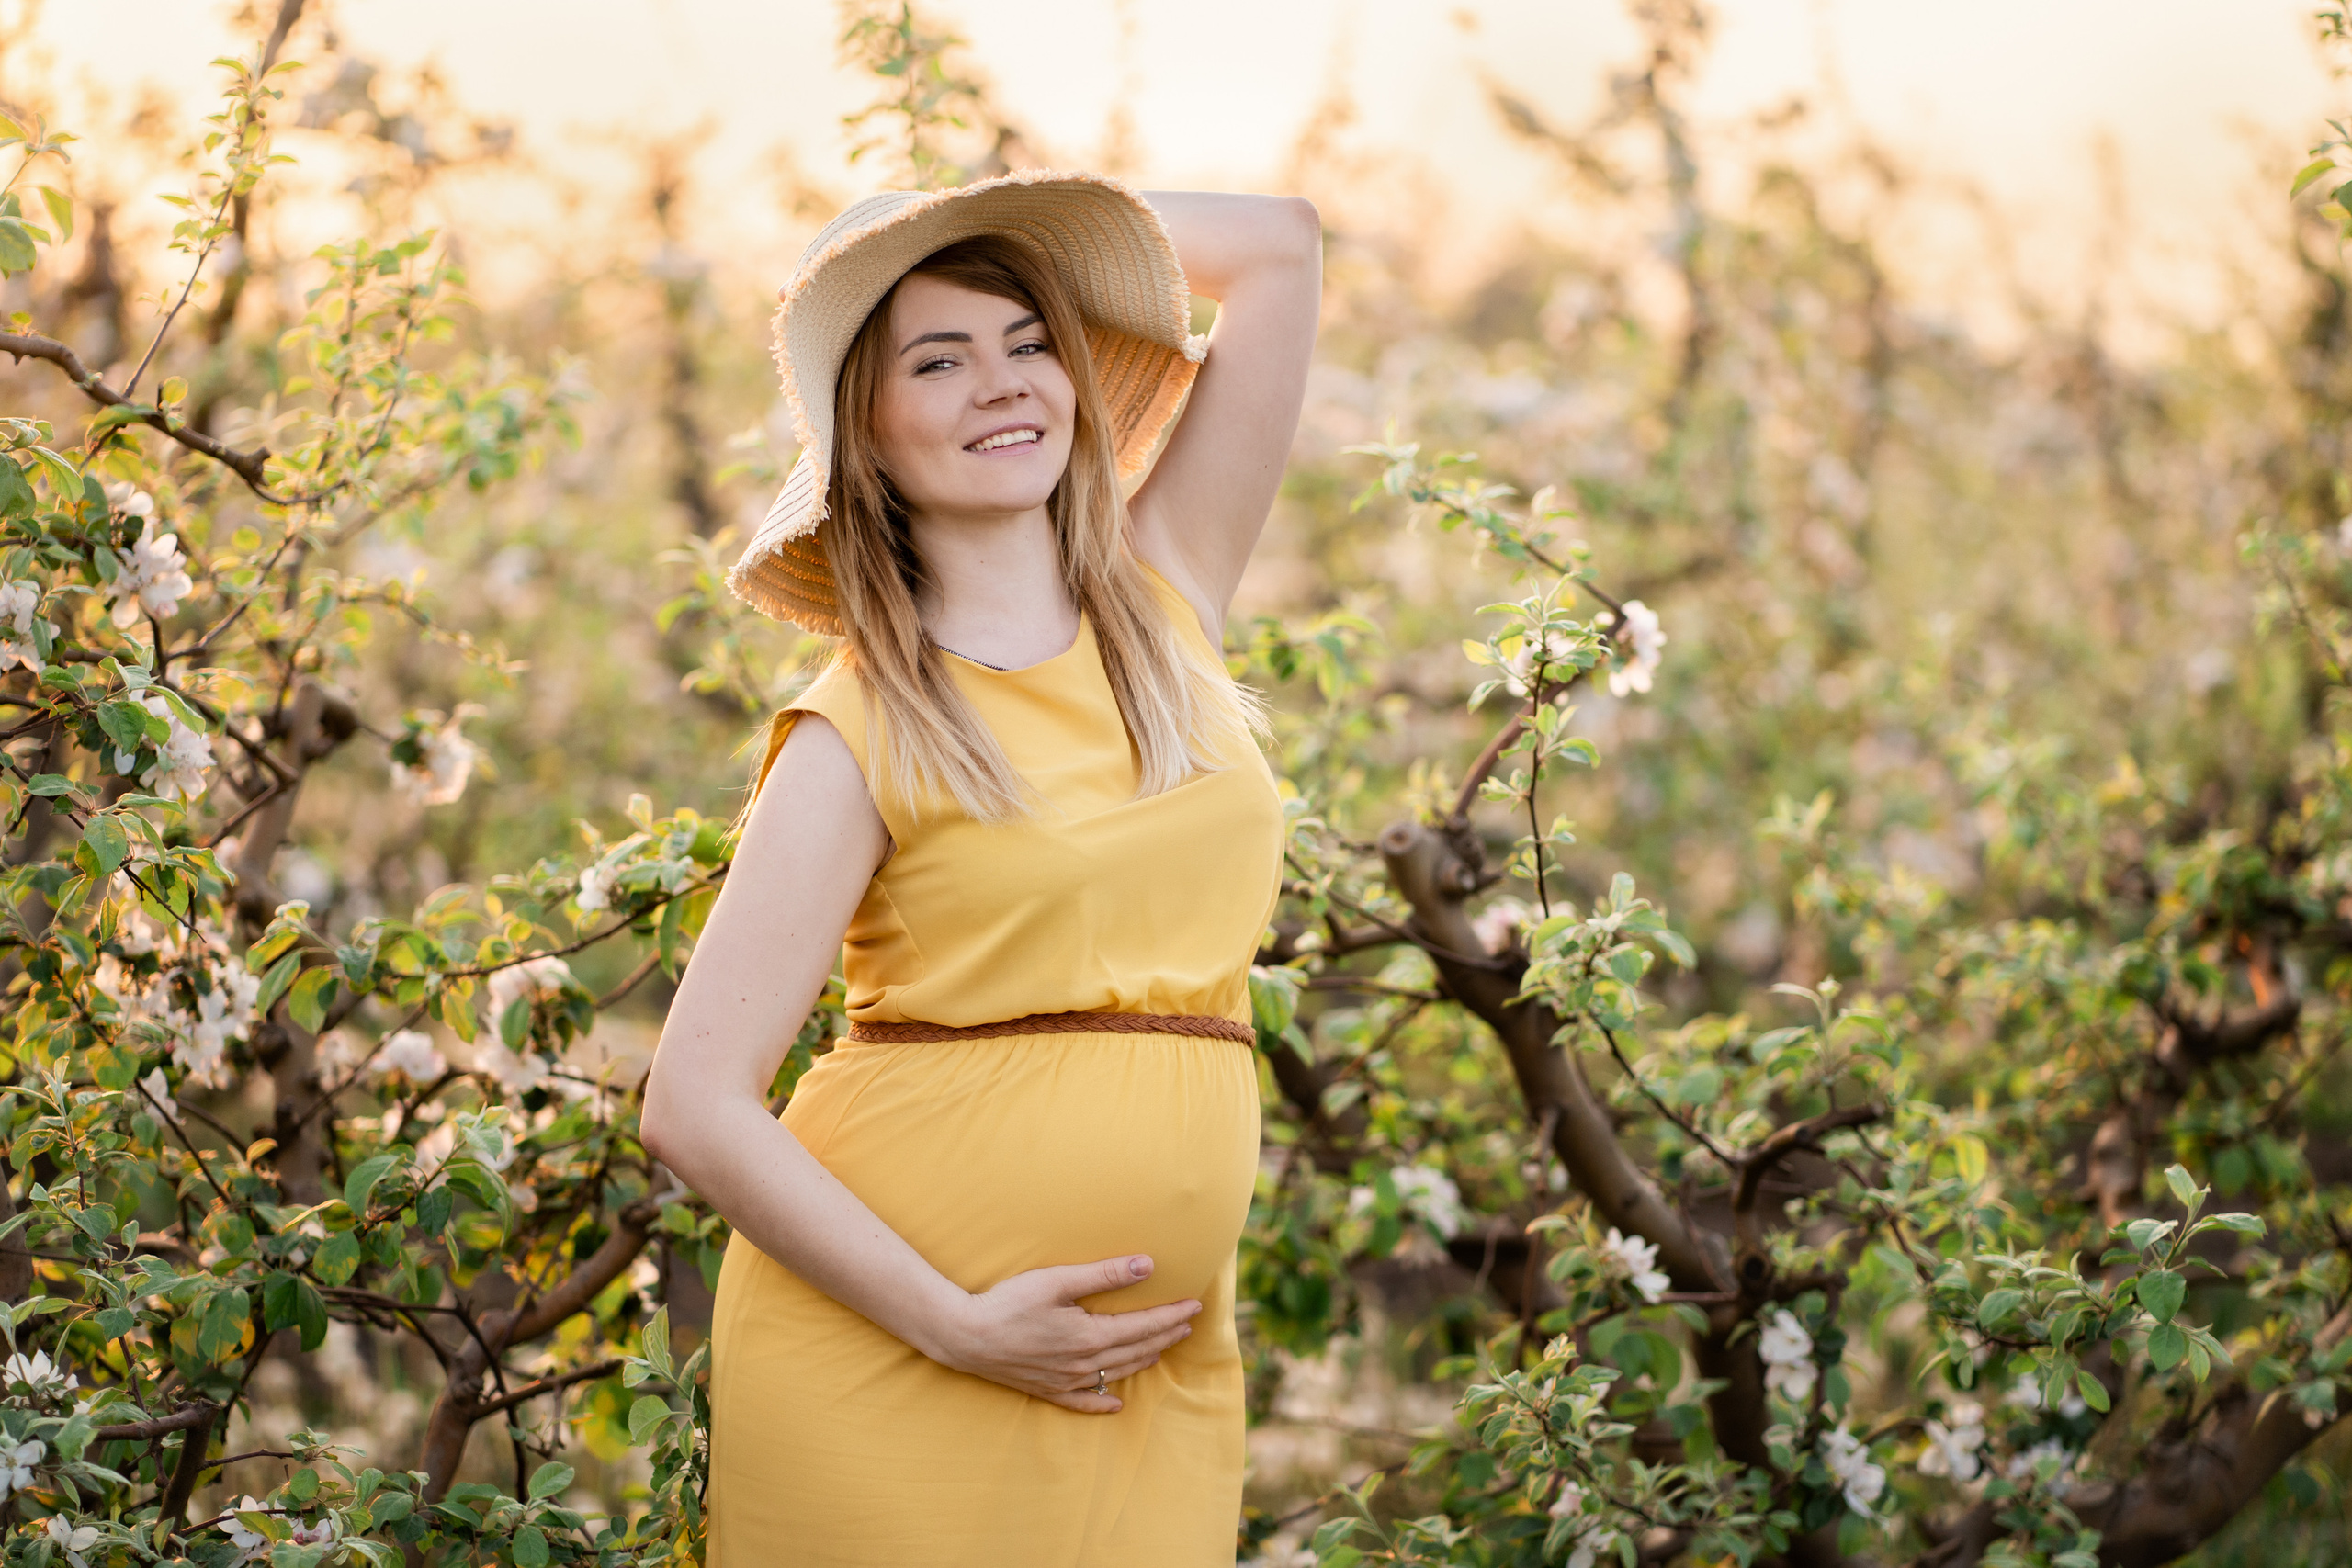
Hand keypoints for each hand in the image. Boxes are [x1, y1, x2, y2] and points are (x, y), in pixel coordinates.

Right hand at [926, 1255, 1201, 1412]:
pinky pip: (1082, 1402)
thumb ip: (1104, 1275)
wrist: (963, 1336)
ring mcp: (1065, 1381)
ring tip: (1163, 1348)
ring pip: (1115, 1373)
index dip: (1171, 1315)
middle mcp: (1082, 1364)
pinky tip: (1117, 1404)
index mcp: (1089, 1336)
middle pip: (1135, 1350)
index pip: (1143, 1326)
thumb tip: (1147, 1265)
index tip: (1194, 1305)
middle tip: (1188, 1323)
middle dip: (1165, 1335)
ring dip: (1143, 1360)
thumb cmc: (1008, 1302)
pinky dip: (1102, 1404)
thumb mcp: (1057, 1280)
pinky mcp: (1046, 1390)